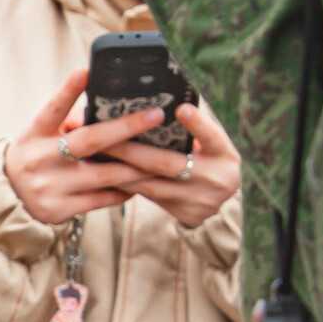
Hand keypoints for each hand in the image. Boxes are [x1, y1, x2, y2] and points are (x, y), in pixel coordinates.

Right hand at [2, 71, 152, 224]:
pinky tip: (141, 182)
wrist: (9, 199)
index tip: (85, 71)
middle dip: (126, 127)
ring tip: (162, 155)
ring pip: (105, 174)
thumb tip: (106, 113)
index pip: (53, 108)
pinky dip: (124, 189)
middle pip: (89, 140)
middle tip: (155, 115)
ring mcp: (51, 186)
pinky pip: (103, 199)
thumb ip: (68, 122)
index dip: (68, 89)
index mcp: (35, 134)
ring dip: (137, 165)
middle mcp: (41, 158)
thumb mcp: (41, 135)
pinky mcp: (60, 209)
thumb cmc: (36, 156)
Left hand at [100, 100, 239, 231]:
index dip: (197, 124)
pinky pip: (149, 198)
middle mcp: (216, 180)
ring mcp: (199, 201)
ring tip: (97, 156)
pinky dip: (126, 185)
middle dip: (131, 150)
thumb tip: (157, 106)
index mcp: (225, 155)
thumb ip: (194, 128)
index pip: (212, 137)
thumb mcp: (212, 142)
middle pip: (166, 164)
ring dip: (121, 171)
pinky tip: (106, 175)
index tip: (181, 108)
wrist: (224, 198)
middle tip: (104, 136)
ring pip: (151, 185)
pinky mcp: (186, 215)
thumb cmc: (211, 157)